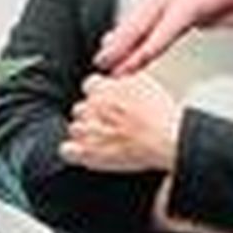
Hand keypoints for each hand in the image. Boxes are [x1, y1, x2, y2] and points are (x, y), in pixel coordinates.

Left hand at [59, 73, 181, 172]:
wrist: (165, 138)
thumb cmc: (160, 113)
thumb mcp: (143, 82)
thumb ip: (122, 80)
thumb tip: (116, 80)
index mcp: (102, 88)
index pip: (89, 86)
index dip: (99, 95)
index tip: (107, 102)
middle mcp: (92, 107)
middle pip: (80, 108)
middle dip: (92, 115)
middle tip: (109, 124)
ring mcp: (88, 130)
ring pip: (75, 128)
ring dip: (86, 133)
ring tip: (104, 139)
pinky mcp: (88, 152)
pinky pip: (67, 151)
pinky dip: (73, 152)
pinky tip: (85, 152)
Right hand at [95, 0, 232, 91]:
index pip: (184, 6)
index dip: (159, 33)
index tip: (138, 56)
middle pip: (158, 2)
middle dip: (129, 30)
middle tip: (106, 60)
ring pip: (155, 2)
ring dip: (130, 27)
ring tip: (107, 55)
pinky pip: (165, 7)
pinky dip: (144, 24)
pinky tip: (132, 42)